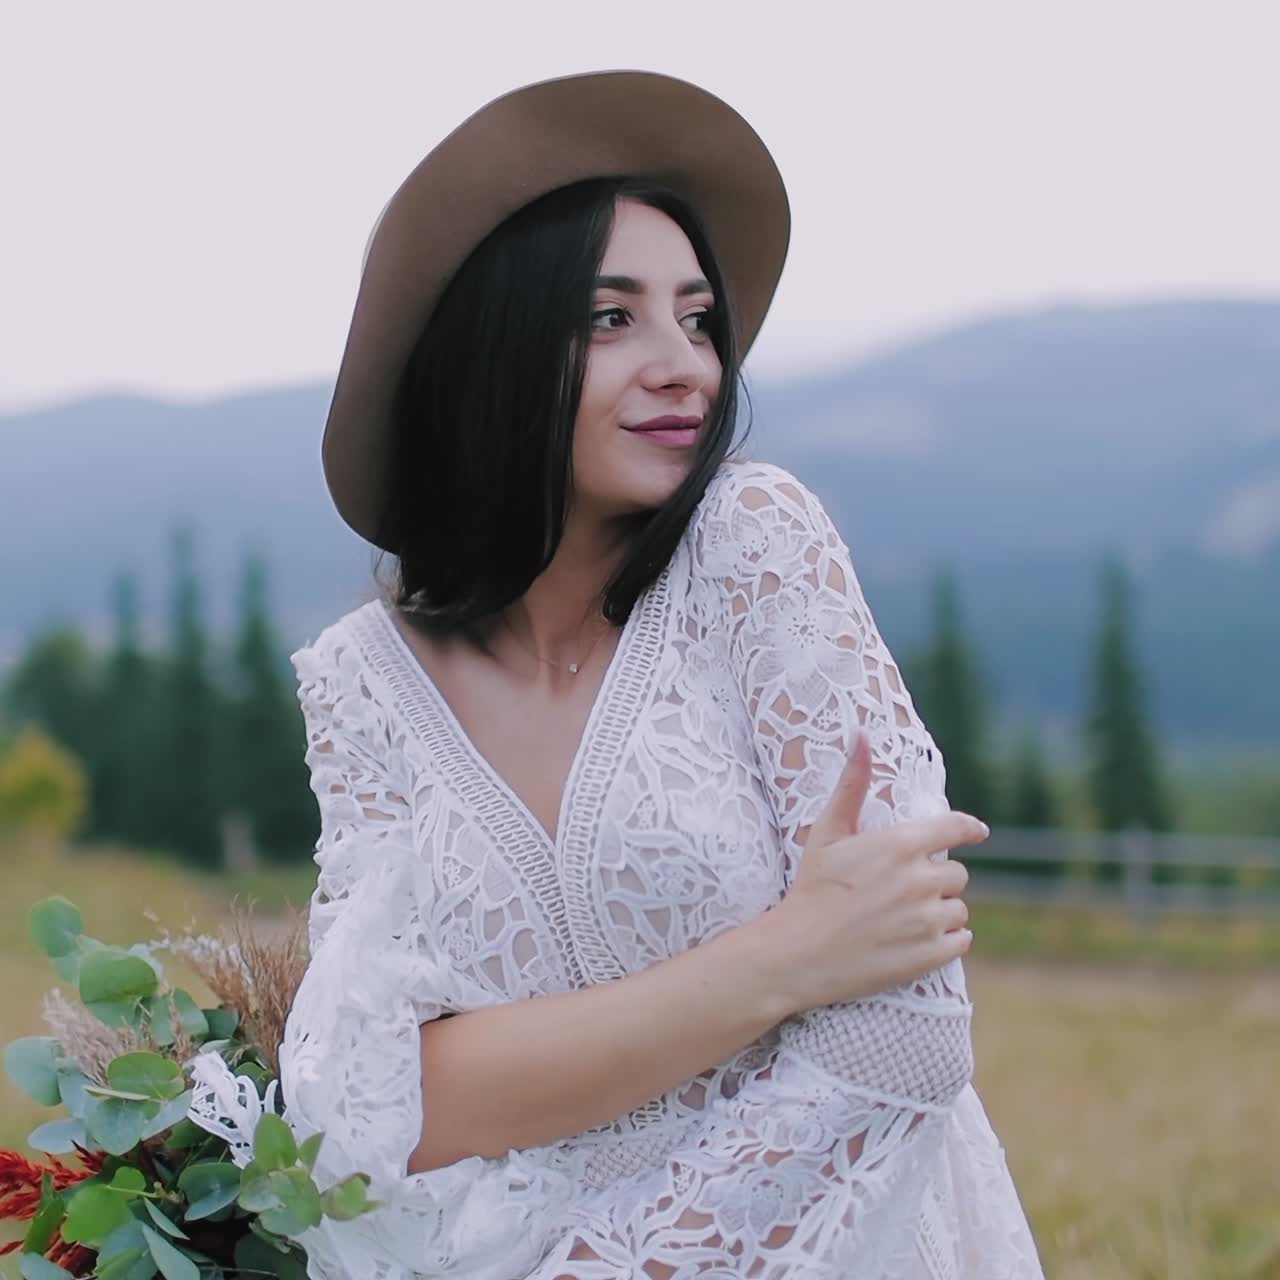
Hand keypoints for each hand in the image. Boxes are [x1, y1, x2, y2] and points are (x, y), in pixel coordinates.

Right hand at [758, 730, 984, 1016]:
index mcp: (901, 844)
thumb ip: (853, 783)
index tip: (977, 832)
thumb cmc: (811, 887)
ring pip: (959, 909)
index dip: (968, 829)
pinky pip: (961, 940)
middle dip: (936, 880)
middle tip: (902, 890)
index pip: (956, 829)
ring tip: (905, 918)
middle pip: (956, 874)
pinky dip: (945, 940)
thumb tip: (861, 733)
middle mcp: (920, 880)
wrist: (797, 952)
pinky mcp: (930, 955)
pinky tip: (915, 940)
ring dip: (940, 912)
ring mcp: (927, 920)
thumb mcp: (828, 831)